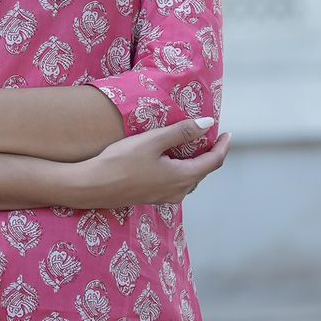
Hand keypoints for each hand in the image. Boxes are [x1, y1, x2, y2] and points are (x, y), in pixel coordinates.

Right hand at [71, 119, 231, 208]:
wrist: (93, 187)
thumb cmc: (121, 161)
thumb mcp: (152, 141)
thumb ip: (181, 132)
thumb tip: (207, 123)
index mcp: (183, 177)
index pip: (213, 161)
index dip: (222, 147)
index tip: (227, 133)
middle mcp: (178, 191)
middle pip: (202, 171)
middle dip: (209, 154)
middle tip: (209, 136)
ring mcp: (165, 197)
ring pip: (189, 179)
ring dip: (194, 163)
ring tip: (192, 146)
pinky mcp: (152, 198)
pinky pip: (176, 183)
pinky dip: (181, 170)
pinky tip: (170, 161)